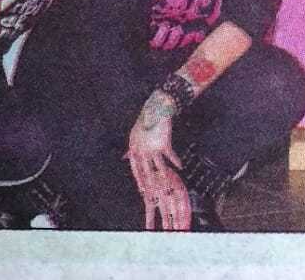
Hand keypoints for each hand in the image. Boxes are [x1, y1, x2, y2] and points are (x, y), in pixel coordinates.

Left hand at [126, 96, 190, 229]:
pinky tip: (180, 167)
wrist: (155, 109)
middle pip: (146, 171)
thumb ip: (130, 149)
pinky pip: (170, 155)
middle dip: (150, 184)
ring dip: (164, 176)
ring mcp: (152, 147)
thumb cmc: (145, 122)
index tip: (142, 191)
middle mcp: (141, 150)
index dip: (139, 180)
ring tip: (168, 185)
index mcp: (133, 149)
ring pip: (158, 166)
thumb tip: (124, 158)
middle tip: (153, 195)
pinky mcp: (163, 143)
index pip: (135, 169)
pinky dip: (176, 161)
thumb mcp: (134, 136)